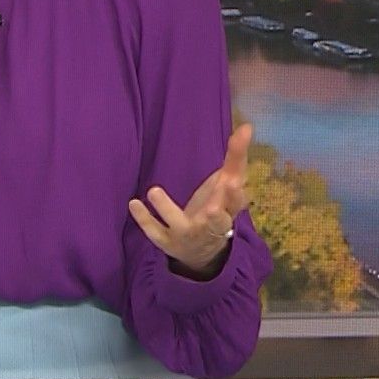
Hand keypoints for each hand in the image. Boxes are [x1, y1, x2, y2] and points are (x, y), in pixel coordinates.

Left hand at [128, 123, 252, 278]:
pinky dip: (144, 220)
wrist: (203, 251)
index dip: (234, 196)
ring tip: (154, 190)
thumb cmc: (219, 209)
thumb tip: (246, 126)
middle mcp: (211, 226)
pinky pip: (155, 232)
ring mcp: (188, 234)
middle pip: (216, 220)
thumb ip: (236, 157)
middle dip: (214, 212)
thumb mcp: (229, 185)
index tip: (232, 182)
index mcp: (229, 211)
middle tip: (209, 203)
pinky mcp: (168, 241)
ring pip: (180, 224)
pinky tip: (133, 203)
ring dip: (168, 210)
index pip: (235, 204)